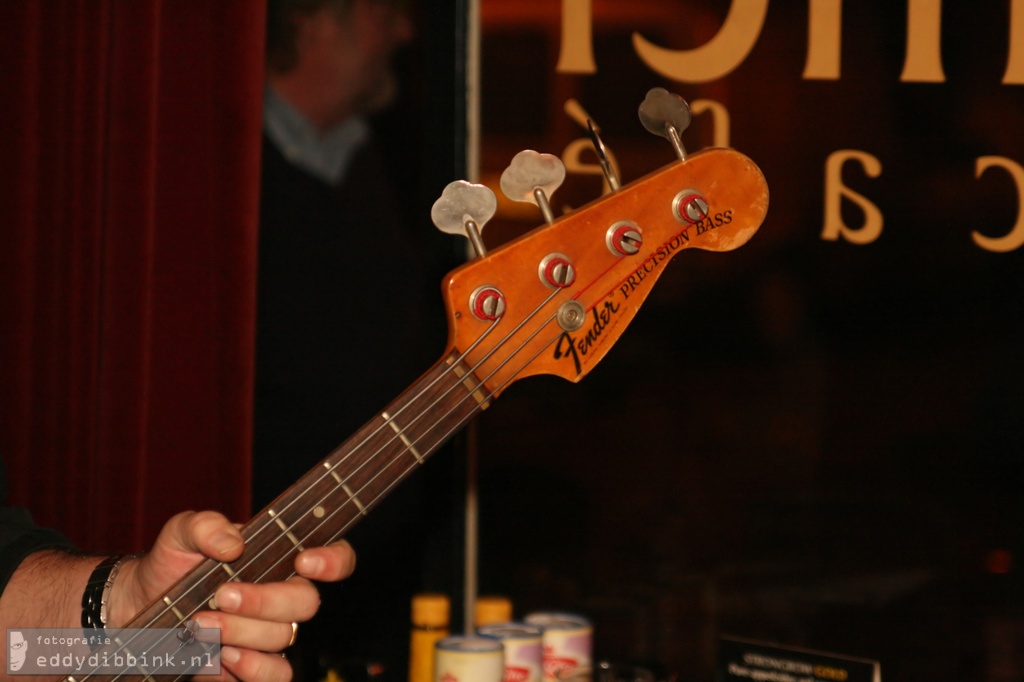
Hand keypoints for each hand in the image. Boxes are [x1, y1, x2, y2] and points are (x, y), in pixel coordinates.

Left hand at [111, 511, 355, 681]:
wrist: (140, 606)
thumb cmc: (172, 563)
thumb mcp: (182, 532)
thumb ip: (206, 525)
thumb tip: (233, 543)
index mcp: (283, 557)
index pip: (336, 557)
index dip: (334, 560)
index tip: (304, 561)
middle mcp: (285, 596)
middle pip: (307, 603)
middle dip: (264, 600)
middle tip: (222, 595)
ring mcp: (272, 633)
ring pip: (283, 638)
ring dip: (241, 631)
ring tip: (201, 623)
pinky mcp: (255, 666)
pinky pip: (276, 674)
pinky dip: (251, 667)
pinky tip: (220, 655)